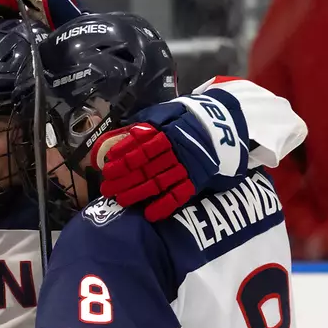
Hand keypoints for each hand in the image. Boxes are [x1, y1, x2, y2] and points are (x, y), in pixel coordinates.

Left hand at [91, 96, 228, 220]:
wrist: (221, 123)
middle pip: (146, 167)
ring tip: (121, 200)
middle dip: (124, 179)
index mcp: (166, 133)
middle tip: (106, 188)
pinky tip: (149, 215)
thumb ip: (145, 123)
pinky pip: (180, 194)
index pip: (141, 146)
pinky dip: (165, 205)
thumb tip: (121, 133)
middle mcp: (175, 151)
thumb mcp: (165, 112)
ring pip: (159, 182)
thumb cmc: (185, 118)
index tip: (107, 166)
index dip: (123, 157)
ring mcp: (186, 166)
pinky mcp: (196, 180)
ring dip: (138, 193)